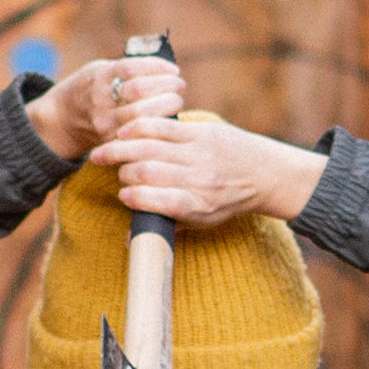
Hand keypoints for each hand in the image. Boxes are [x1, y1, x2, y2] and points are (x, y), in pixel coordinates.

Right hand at [26, 54, 183, 164]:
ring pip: (141, 115)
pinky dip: (158, 123)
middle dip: (167, 87)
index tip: (174, 70)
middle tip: (179, 86)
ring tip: (177, 100)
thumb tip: (167, 69)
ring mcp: (104, 120)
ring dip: (166, 106)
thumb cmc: (90, 88)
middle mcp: (100, 97)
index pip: (132, 68)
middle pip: (140, 91)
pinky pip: (139, 132)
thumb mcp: (100, 69)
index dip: (158, 67)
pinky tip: (168, 117)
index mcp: (99, 75)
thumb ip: (126, 69)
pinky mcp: (110, 139)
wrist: (62, 119)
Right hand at [89, 113, 326, 227]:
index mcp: (201, 205)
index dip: (134, 199)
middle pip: (148, 172)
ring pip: (149, 146)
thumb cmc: (227, 201)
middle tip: (118, 174)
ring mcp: (201, 152)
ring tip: (103, 153)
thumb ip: (167, 226)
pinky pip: (162, 126)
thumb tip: (129, 243)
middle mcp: (201, 179)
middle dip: (125, 173)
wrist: (265, 173)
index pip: (160, 202)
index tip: (123, 196)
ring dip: (120, 149)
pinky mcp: (202, 131)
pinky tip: (123, 133)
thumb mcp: (203, 221)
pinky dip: (137, 128)